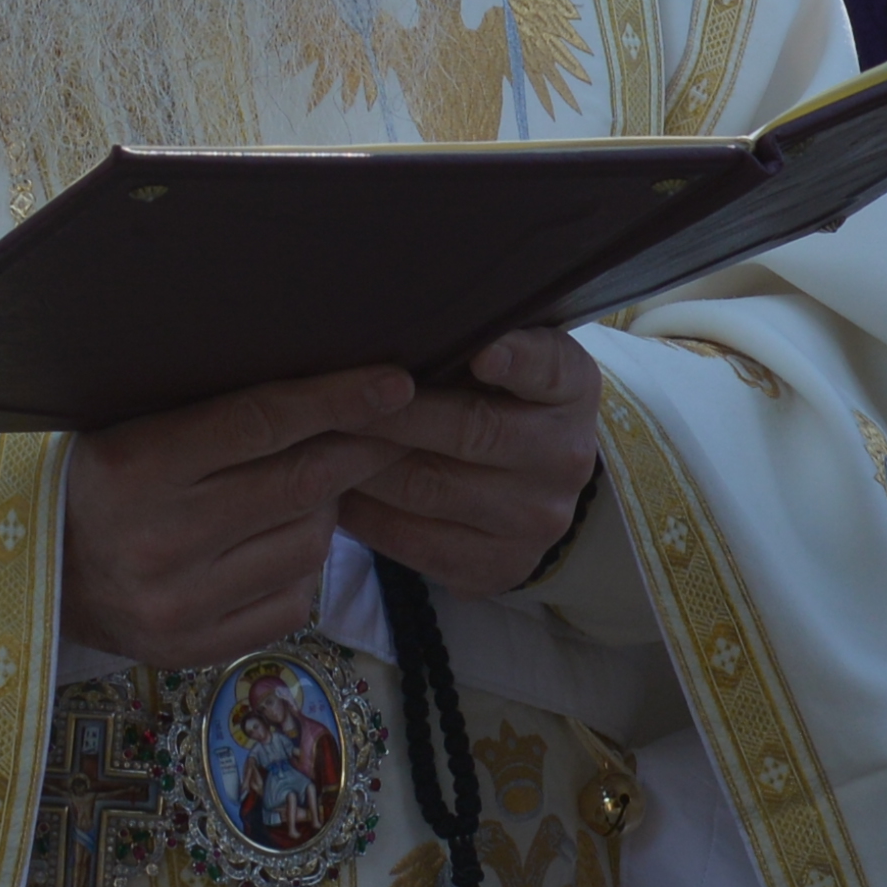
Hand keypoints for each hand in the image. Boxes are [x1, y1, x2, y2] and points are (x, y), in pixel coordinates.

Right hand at [61, 370, 409, 667]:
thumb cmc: (86, 482)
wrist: (27, 577)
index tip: (393, 382)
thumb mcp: (127, 427)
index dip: (336, 398)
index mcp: (135, 466)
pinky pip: (292, 602)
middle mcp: (159, 540)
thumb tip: (317, 388)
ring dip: (329, 508)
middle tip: (389, 426)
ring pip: (308, 545)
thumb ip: (209, 414)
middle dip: (359, 449)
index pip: (261, 422)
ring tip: (314, 487)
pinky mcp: (193, 650)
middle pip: (299, 485)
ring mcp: (179, 605)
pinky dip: (304, 566)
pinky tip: (284, 542)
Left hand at [328, 327, 601, 599]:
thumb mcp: (505, 356)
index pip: (548, 369)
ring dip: (363, 464)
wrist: (529, 486)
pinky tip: (331, 490)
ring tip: (316, 441)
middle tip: (330, 399)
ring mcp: (536, 520)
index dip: (516, 361)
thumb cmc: (495, 398)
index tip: (482, 354)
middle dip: (390, 416)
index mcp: (571, 390)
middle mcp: (563, 457)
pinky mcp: (500, 566)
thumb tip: (389, 319)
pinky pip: (413, 542)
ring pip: (429, 490)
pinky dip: (364, 514)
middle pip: (469, 432)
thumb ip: (470, 336)